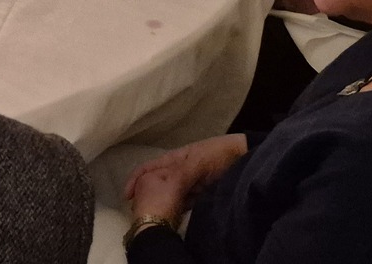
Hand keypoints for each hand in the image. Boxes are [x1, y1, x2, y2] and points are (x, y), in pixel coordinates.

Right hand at [125, 135, 247, 218]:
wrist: (244, 158)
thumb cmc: (219, 155)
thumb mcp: (197, 162)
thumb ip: (179, 173)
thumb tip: (158, 183)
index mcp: (176, 158)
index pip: (151, 167)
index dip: (137, 178)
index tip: (127, 196)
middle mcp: (181, 169)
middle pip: (158, 181)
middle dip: (147, 193)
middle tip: (138, 210)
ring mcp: (191, 182)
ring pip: (171, 193)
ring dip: (162, 202)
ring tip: (153, 215)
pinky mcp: (202, 193)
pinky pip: (184, 201)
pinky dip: (177, 208)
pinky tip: (173, 215)